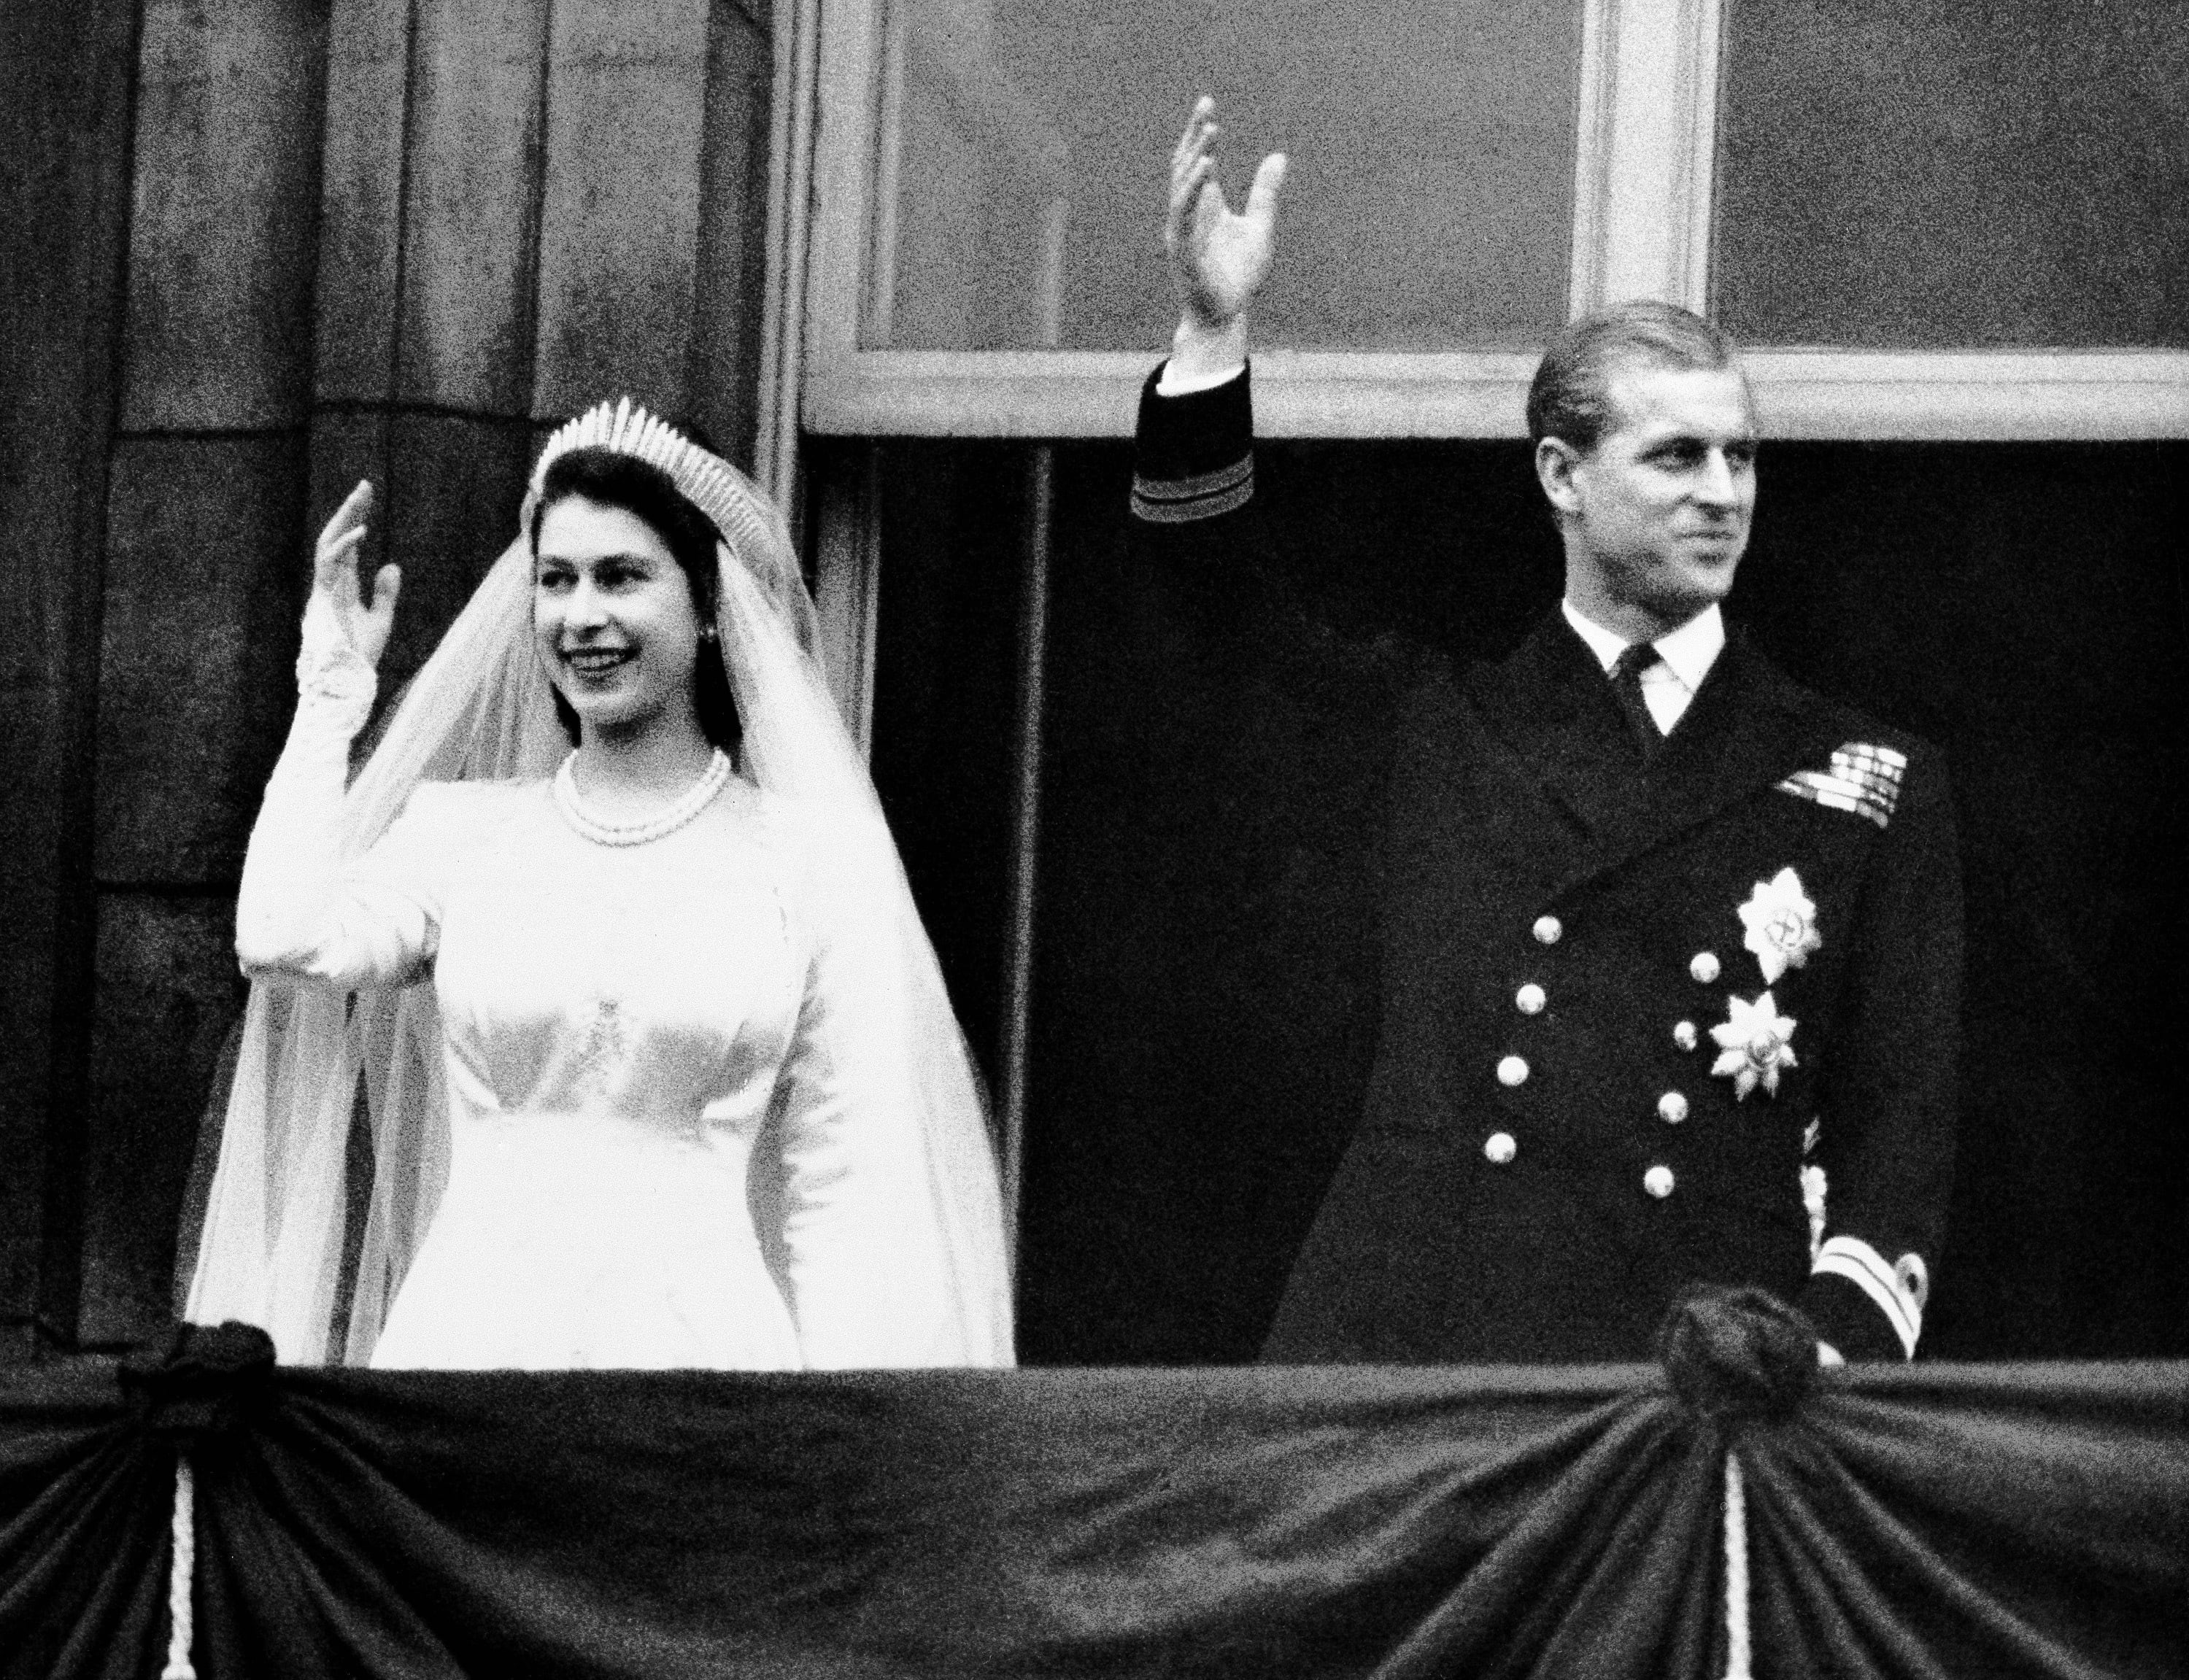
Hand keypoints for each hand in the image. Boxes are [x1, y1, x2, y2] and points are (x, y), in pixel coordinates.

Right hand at [311, 480, 398, 668]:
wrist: (346, 682)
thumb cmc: (360, 656)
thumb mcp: (381, 620)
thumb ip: (385, 593)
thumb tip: (392, 565)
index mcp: (340, 586)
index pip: (345, 546)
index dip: (355, 522)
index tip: (368, 499)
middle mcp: (328, 583)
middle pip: (335, 537)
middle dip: (349, 511)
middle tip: (365, 485)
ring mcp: (323, 589)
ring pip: (327, 543)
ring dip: (345, 518)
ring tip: (362, 496)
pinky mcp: (323, 598)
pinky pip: (329, 564)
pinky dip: (344, 545)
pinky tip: (362, 531)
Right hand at [1165, 97, 1286, 333]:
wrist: (1226, 315)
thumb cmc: (1239, 275)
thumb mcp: (1260, 226)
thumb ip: (1265, 193)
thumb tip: (1279, 156)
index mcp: (1204, 206)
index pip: (1198, 161)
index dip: (1201, 133)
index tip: (1209, 105)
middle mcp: (1188, 214)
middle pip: (1185, 166)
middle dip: (1195, 135)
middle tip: (1207, 105)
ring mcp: (1181, 231)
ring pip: (1183, 186)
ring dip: (1196, 157)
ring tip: (1211, 131)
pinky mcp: (1182, 251)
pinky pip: (1183, 215)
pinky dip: (1192, 190)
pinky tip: (1206, 168)